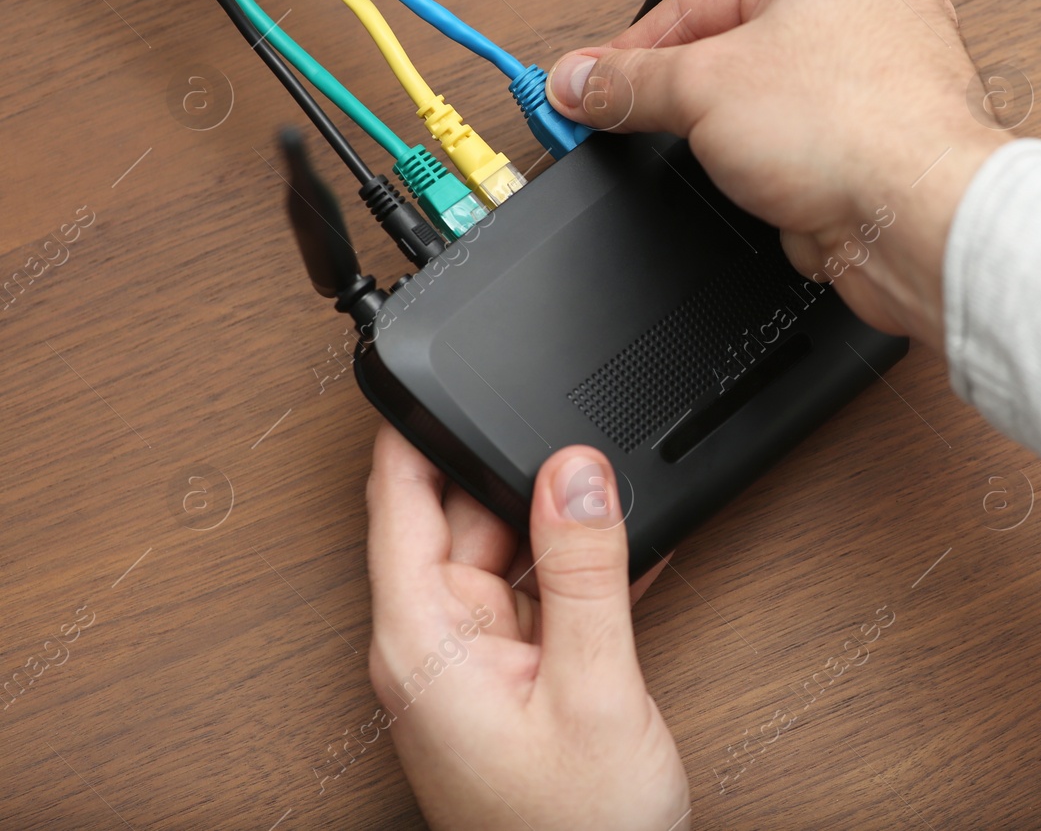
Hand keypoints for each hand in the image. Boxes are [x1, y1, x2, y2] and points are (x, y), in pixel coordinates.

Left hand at [364, 424, 689, 830]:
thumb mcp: (593, 686)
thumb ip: (583, 571)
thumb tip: (575, 469)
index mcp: (422, 638)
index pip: (399, 498)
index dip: (417, 426)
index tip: (447, 367)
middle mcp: (435, 642)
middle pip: (464, 512)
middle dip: (523, 479)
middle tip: (591, 464)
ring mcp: (474, 658)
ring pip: (510, 549)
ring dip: (561, 530)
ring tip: (621, 523)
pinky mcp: (512, 674)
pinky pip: (540, 594)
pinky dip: (580, 574)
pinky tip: (629, 558)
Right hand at [547, 0, 1009, 347]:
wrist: (922, 221)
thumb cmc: (857, 128)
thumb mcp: (703, 89)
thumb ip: (630, 83)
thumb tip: (583, 80)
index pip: (703, 1)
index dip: (634, 48)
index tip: (588, 83)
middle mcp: (871, 11)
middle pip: (738, 56)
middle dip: (695, 105)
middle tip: (639, 124)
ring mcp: (885, 84)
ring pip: (773, 118)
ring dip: (749, 153)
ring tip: (751, 167)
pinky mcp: (886, 149)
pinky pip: (807, 164)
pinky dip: (788, 187)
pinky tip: (790, 197)